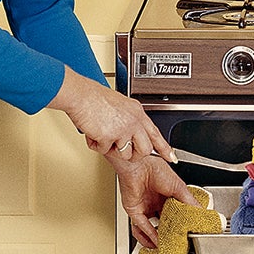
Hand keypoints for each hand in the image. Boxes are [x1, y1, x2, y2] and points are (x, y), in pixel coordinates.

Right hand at [48, 67, 174, 162]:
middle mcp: (134, 122)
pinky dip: (96, 145)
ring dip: (112, 149)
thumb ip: (129, 118)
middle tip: (121, 148)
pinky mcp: (110, 137)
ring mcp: (124, 130)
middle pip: (145, 150)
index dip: (165, 148)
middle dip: (134, 155)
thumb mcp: (121, 105)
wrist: (81, 95)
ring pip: (125, 154)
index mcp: (138, 113)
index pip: (156, 134)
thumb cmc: (94, 97)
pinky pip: (104, 151)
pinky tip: (93, 132)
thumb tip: (131, 131)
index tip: (172, 158)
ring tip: (103, 135)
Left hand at [107, 150, 196, 248]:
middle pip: (163, 223)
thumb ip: (189, 201)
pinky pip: (142, 226)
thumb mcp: (178, 187)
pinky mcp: (134, 211)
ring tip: (166, 245)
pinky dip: (149, 234)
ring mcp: (144, 208)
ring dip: (158, 238)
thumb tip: (199, 212)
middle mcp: (155, 203)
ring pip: (151, 228)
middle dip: (170, 234)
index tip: (187, 233)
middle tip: (178, 242)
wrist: (138, 163)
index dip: (180, 224)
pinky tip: (156, 240)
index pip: (175, 214)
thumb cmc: (155, 167)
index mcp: (166, 196)